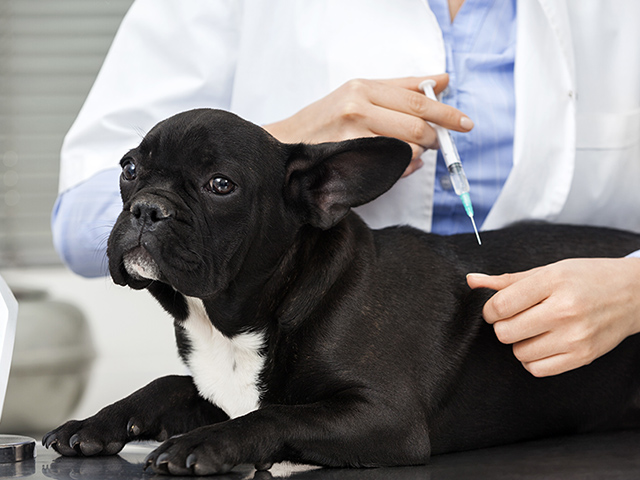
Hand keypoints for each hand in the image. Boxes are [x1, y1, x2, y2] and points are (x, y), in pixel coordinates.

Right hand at [264, 74, 473, 176]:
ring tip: (411, 154)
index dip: (445, 112)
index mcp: (362, 88)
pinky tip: (397, 165)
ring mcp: (352, 137)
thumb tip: (442, 81)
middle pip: (416, 126)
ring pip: (406, 150)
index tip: (465, 122)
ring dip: (417, 156)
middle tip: (439, 143)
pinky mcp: (349, 162)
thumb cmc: (324, 121)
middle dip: (435, 138)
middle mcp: (357, 108)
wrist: (286, 146)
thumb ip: (401, 87)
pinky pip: (390, 168)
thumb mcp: (359, 94)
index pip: (416, 99)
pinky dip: (402, 169)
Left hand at [467, 258, 639, 376]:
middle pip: (506, 332)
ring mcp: (575, 337)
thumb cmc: (587, 278)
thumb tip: (472, 281)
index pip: (501, 305)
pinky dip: (532, 360)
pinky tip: (541, 344)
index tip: (496, 308)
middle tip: (515, 318)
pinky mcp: (583, 357)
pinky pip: (537, 369)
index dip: (490, 309)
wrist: (633, 294)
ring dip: (518, 343)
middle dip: (502, 326)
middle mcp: (564, 310)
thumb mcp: (548, 270)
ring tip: (533, 329)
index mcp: (553, 282)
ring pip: (519, 353)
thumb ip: (507, 280)